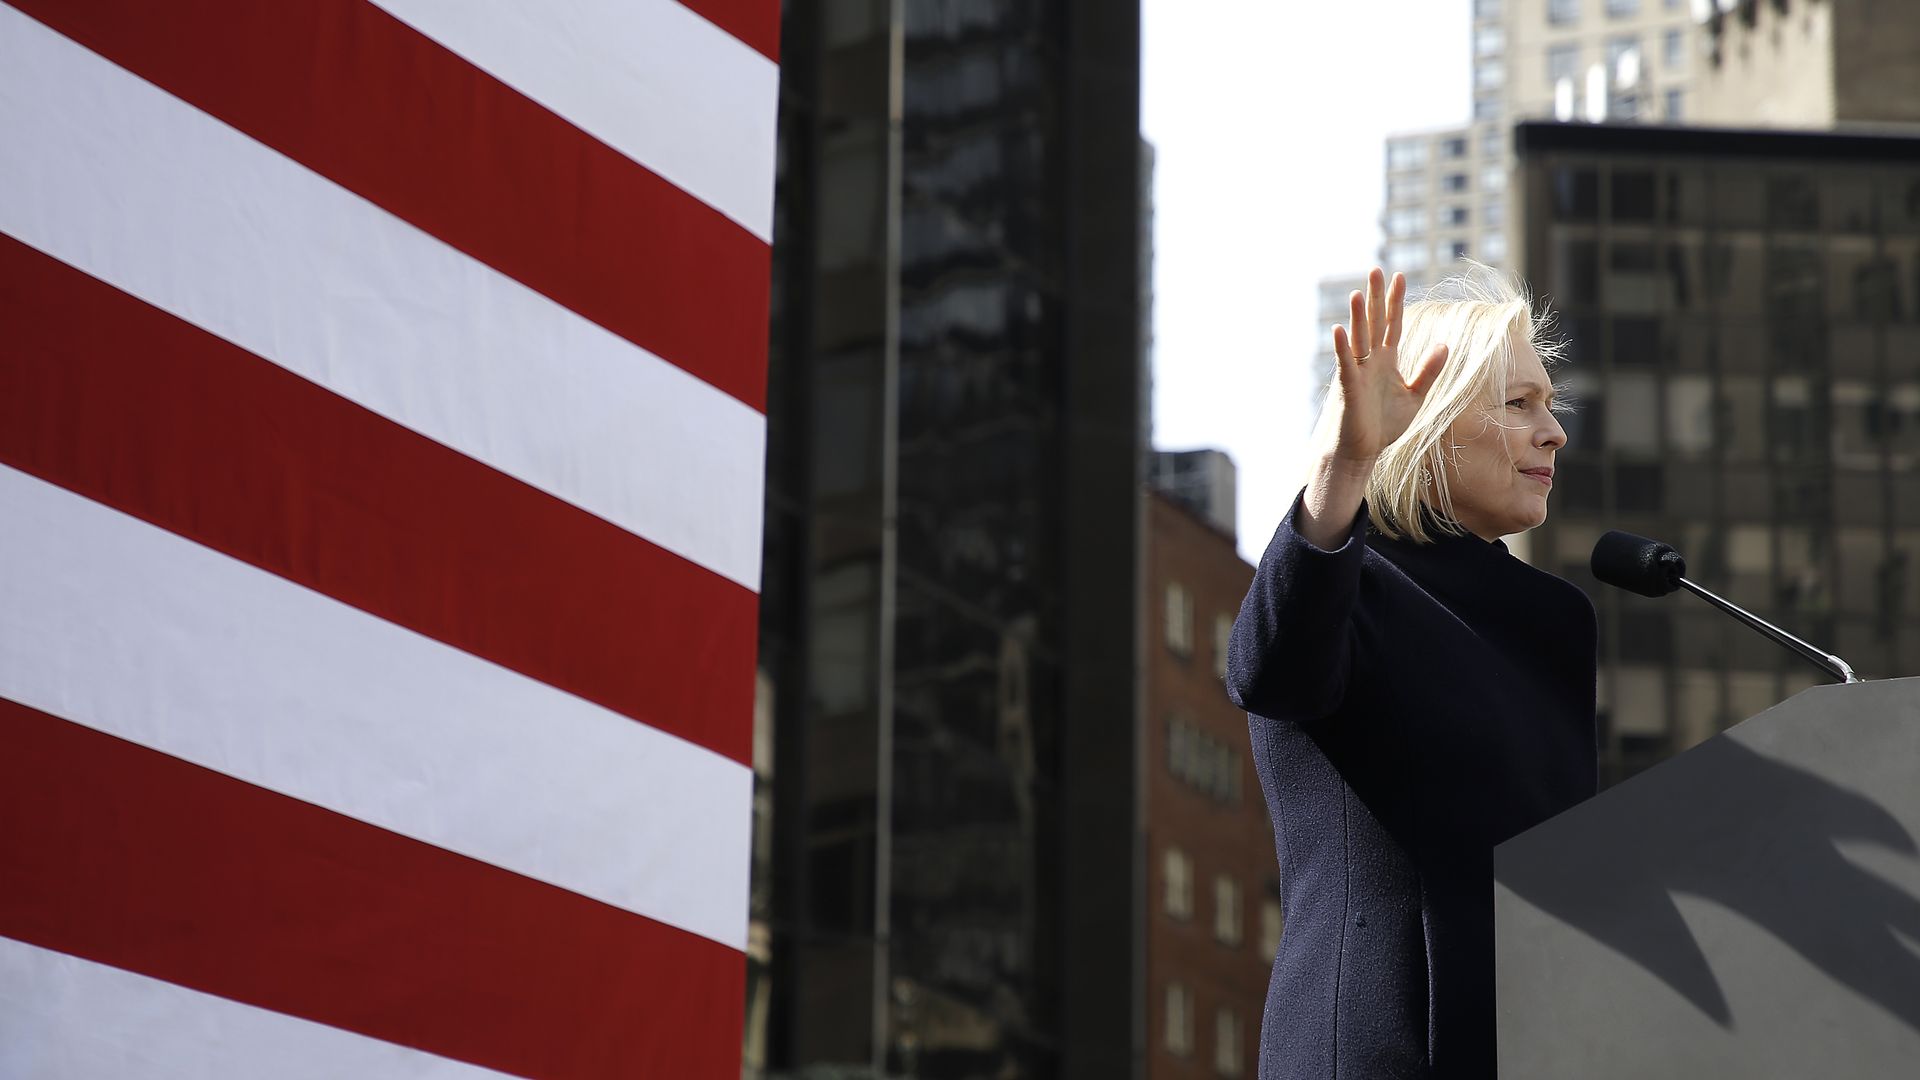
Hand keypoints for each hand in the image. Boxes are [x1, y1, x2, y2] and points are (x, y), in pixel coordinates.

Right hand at [1322, 267, 1449, 465]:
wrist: (1364, 451)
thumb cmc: (1385, 424)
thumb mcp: (1416, 396)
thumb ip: (1429, 371)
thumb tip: (1445, 345)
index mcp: (1387, 361)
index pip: (1393, 324)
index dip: (1396, 300)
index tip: (1399, 276)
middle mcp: (1371, 361)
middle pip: (1374, 323)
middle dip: (1375, 297)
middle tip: (1376, 270)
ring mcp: (1358, 372)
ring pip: (1358, 339)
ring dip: (1357, 316)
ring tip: (1357, 293)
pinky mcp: (1349, 388)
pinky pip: (1345, 364)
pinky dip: (1341, 347)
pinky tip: (1339, 329)